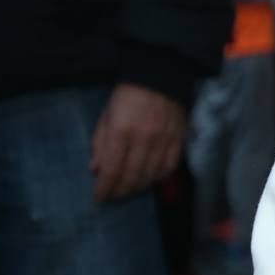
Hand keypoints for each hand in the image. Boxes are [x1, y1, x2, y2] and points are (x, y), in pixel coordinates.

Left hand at [90, 83, 186, 201]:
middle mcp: (144, 140)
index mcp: (121, 132)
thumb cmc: (128, 96)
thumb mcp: (106, 116)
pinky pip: (169, 167)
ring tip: (128, 190)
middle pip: (132, 177)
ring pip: (151, 175)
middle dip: (119, 192)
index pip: (112, 170)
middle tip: (112, 197)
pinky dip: (158, 178)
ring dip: (138, 187)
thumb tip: (96, 170)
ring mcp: (164, 141)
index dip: (104, 188)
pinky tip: (149, 179)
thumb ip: (100, 144)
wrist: (160, 76)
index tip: (99, 198)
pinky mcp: (178, 140)